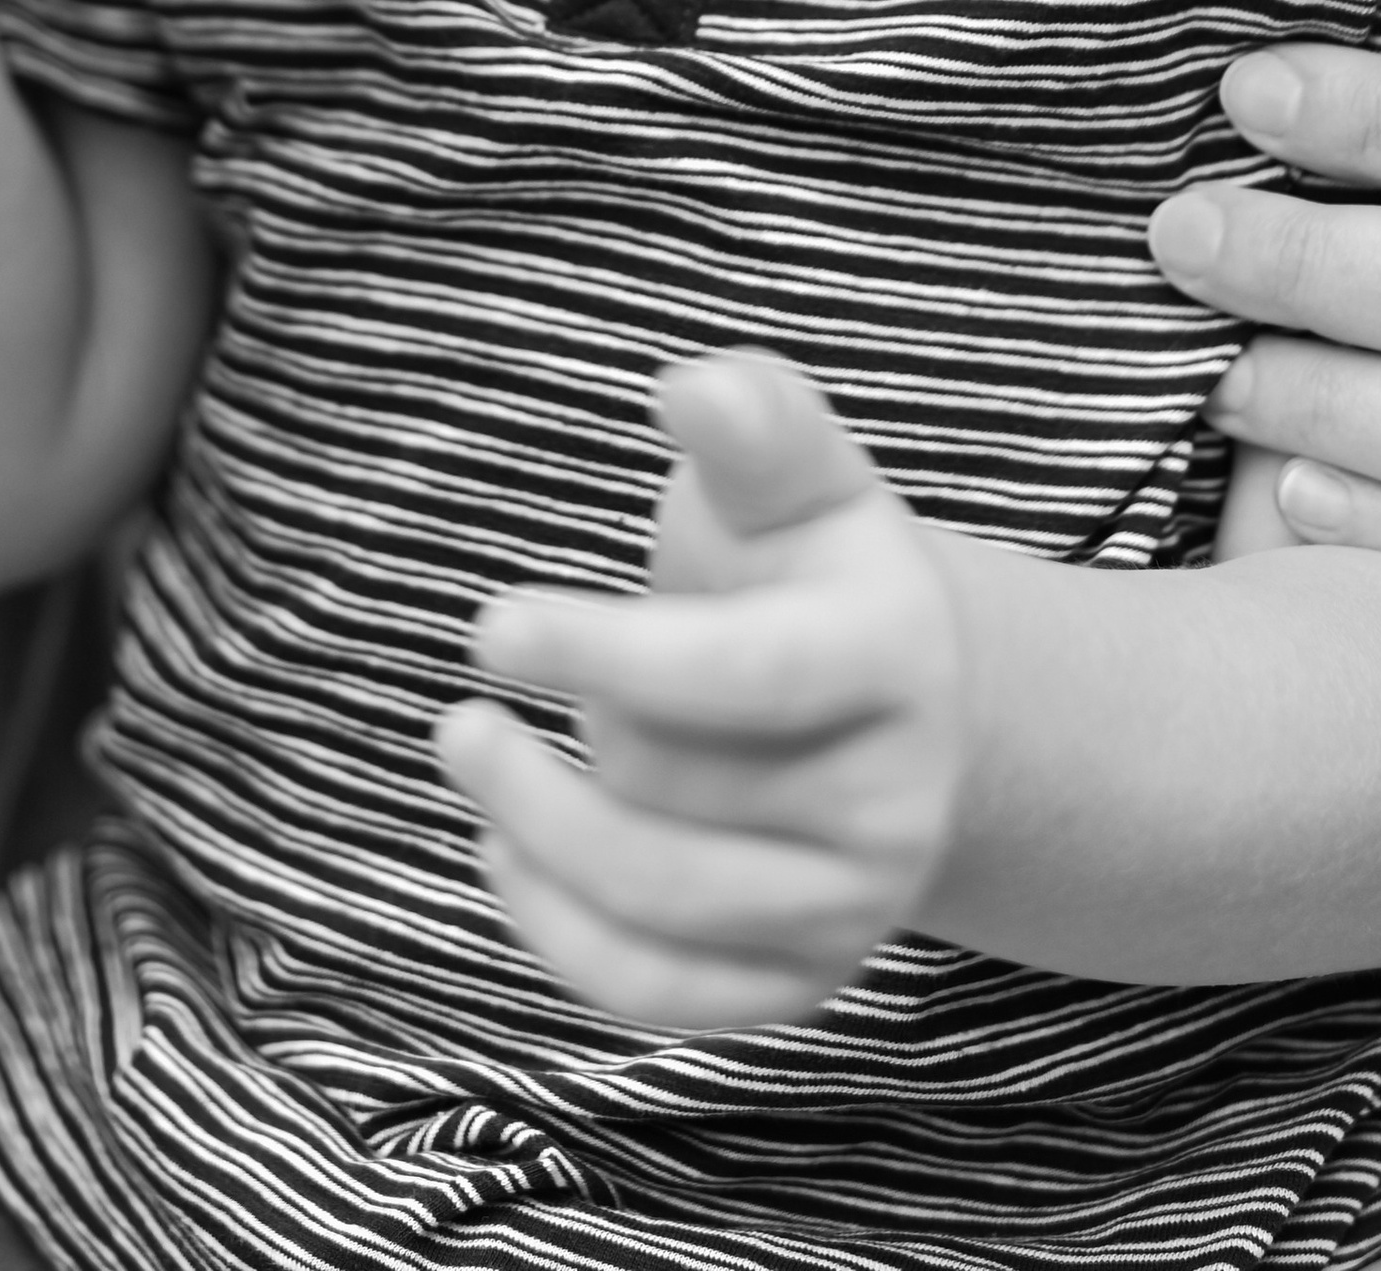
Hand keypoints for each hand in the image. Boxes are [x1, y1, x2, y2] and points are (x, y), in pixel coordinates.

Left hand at [437, 350, 970, 1031]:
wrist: (911, 710)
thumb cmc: (810, 565)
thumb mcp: (800, 479)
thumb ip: (754, 424)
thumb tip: (693, 385)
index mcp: (896, 652)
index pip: (748, 674)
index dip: (610, 654)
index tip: (488, 625)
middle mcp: (895, 799)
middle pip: (679, 790)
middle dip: (569, 723)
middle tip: (494, 666)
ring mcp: (853, 906)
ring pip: (657, 902)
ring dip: (532, 827)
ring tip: (470, 742)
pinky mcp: (802, 983)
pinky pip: (659, 994)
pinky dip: (557, 934)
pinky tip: (504, 851)